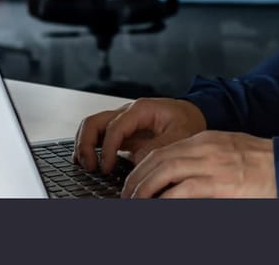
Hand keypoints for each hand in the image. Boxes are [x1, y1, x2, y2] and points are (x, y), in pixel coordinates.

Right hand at [73, 98, 206, 174]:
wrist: (194, 116)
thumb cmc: (188, 122)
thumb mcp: (182, 134)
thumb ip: (160, 146)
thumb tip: (137, 161)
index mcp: (141, 109)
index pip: (115, 128)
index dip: (108, 149)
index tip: (107, 168)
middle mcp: (128, 113)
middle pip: (94, 122)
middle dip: (86, 144)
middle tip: (90, 166)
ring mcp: (123, 122)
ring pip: (92, 127)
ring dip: (84, 146)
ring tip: (87, 166)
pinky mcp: (123, 133)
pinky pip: (100, 136)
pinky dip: (91, 148)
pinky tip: (90, 163)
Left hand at [121, 131, 276, 198]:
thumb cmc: (263, 161)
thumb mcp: (228, 151)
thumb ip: (204, 159)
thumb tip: (181, 179)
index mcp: (205, 139)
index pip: (163, 150)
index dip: (143, 167)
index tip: (134, 182)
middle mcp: (204, 148)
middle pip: (157, 159)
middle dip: (136, 179)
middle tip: (127, 196)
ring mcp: (210, 164)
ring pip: (163, 172)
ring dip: (144, 190)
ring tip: (135, 204)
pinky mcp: (218, 183)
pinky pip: (181, 192)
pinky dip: (164, 201)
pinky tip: (157, 208)